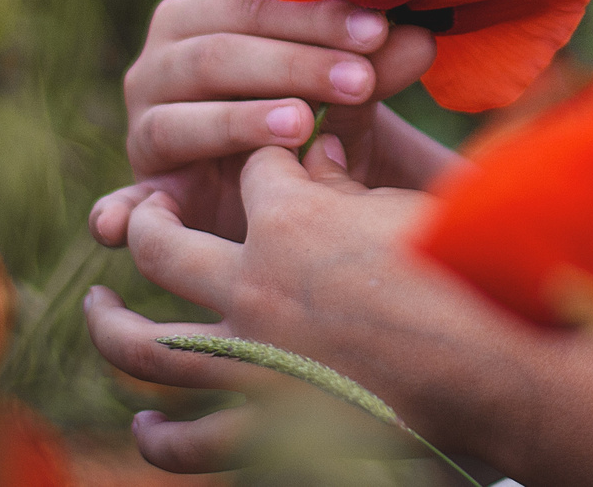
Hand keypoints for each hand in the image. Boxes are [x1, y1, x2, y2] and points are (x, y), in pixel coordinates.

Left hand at [85, 139, 530, 474]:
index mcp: (290, 218)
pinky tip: (148, 426)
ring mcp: (247, 364)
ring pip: (144, 344)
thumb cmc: (468, 274)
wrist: (493, 368)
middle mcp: (250, 287)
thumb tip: (322, 155)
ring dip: (112, 326)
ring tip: (99, 312)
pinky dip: (163, 434)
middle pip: (162, 243)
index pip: (251, 169)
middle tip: (140, 218)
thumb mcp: (413, 207)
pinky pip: (190, 438)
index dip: (259, 158)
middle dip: (146, 222)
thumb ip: (355, 182)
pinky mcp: (261, 431)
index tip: (267, 160)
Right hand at [88, 0, 435, 244]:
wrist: (285, 188)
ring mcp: (143, 123)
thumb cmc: (319, 118)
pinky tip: (121, 225)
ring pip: (181, 118)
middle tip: (358, 80)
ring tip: (299, 126)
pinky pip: (125, 202)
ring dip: (237, 121)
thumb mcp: (349, 93)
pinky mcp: (141, 189)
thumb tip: (421, 38)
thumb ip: (374, 66)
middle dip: (292, 65)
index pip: (257, 2)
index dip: (316, 16)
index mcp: (207, 13)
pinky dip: (121, 212)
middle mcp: (163, 60)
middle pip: (219, 54)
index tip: (378, 30)